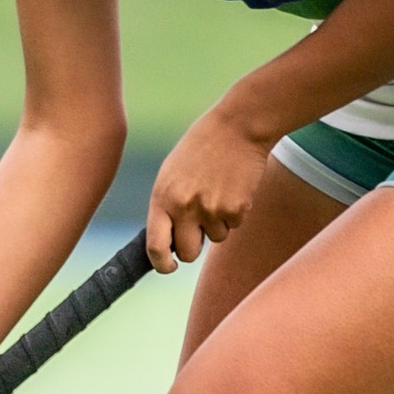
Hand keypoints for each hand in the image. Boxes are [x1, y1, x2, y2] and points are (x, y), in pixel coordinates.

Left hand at [147, 100, 275, 270]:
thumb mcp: (172, 173)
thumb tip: (169, 240)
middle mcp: (184, 207)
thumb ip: (167, 205)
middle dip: (194, 247)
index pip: (155, 246)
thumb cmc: (201, 148)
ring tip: (218, 190)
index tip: (169, 266)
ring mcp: (211, 210)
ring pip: (215, 239)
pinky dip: (235, 212)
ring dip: (217, 223)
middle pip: (188, 253)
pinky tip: (233, 187)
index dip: (161, 263)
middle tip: (200, 227)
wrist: (237, 127)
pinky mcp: (236, 209)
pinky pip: (234, 226)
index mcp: (163, 197)